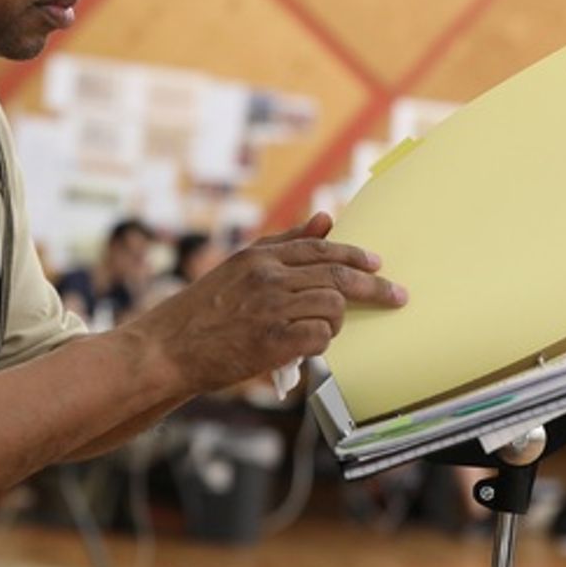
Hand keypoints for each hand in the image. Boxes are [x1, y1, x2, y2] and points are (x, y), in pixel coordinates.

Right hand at [127, 213, 406, 393]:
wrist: (168, 349)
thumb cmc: (203, 311)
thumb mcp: (239, 267)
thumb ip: (284, 243)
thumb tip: (326, 217)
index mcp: (259, 256)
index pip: (321, 248)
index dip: (355, 255)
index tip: (377, 264)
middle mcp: (268, 277)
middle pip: (337, 275)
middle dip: (375, 287)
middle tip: (397, 296)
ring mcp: (271, 309)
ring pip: (333, 307)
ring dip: (336, 321)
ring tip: (322, 330)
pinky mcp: (273, 342)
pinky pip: (320, 338)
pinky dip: (322, 343)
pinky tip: (309, 346)